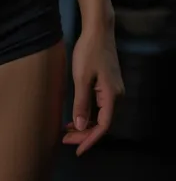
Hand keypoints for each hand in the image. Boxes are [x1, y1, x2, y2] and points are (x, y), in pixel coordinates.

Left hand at [63, 25, 123, 154]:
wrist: (98, 30)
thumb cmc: (88, 52)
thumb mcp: (81, 78)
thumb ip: (81, 103)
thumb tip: (81, 127)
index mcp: (112, 96)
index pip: (103, 126)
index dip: (90, 139)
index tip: (76, 149)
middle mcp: (116, 95)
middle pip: (102, 122)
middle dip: (84, 133)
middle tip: (65, 139)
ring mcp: (113, 89)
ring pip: (100, 114)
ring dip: (85, 123)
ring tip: (67, 130)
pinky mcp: (108, 83)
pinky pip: (99, 105)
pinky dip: (87, 112)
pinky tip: (76, 115)